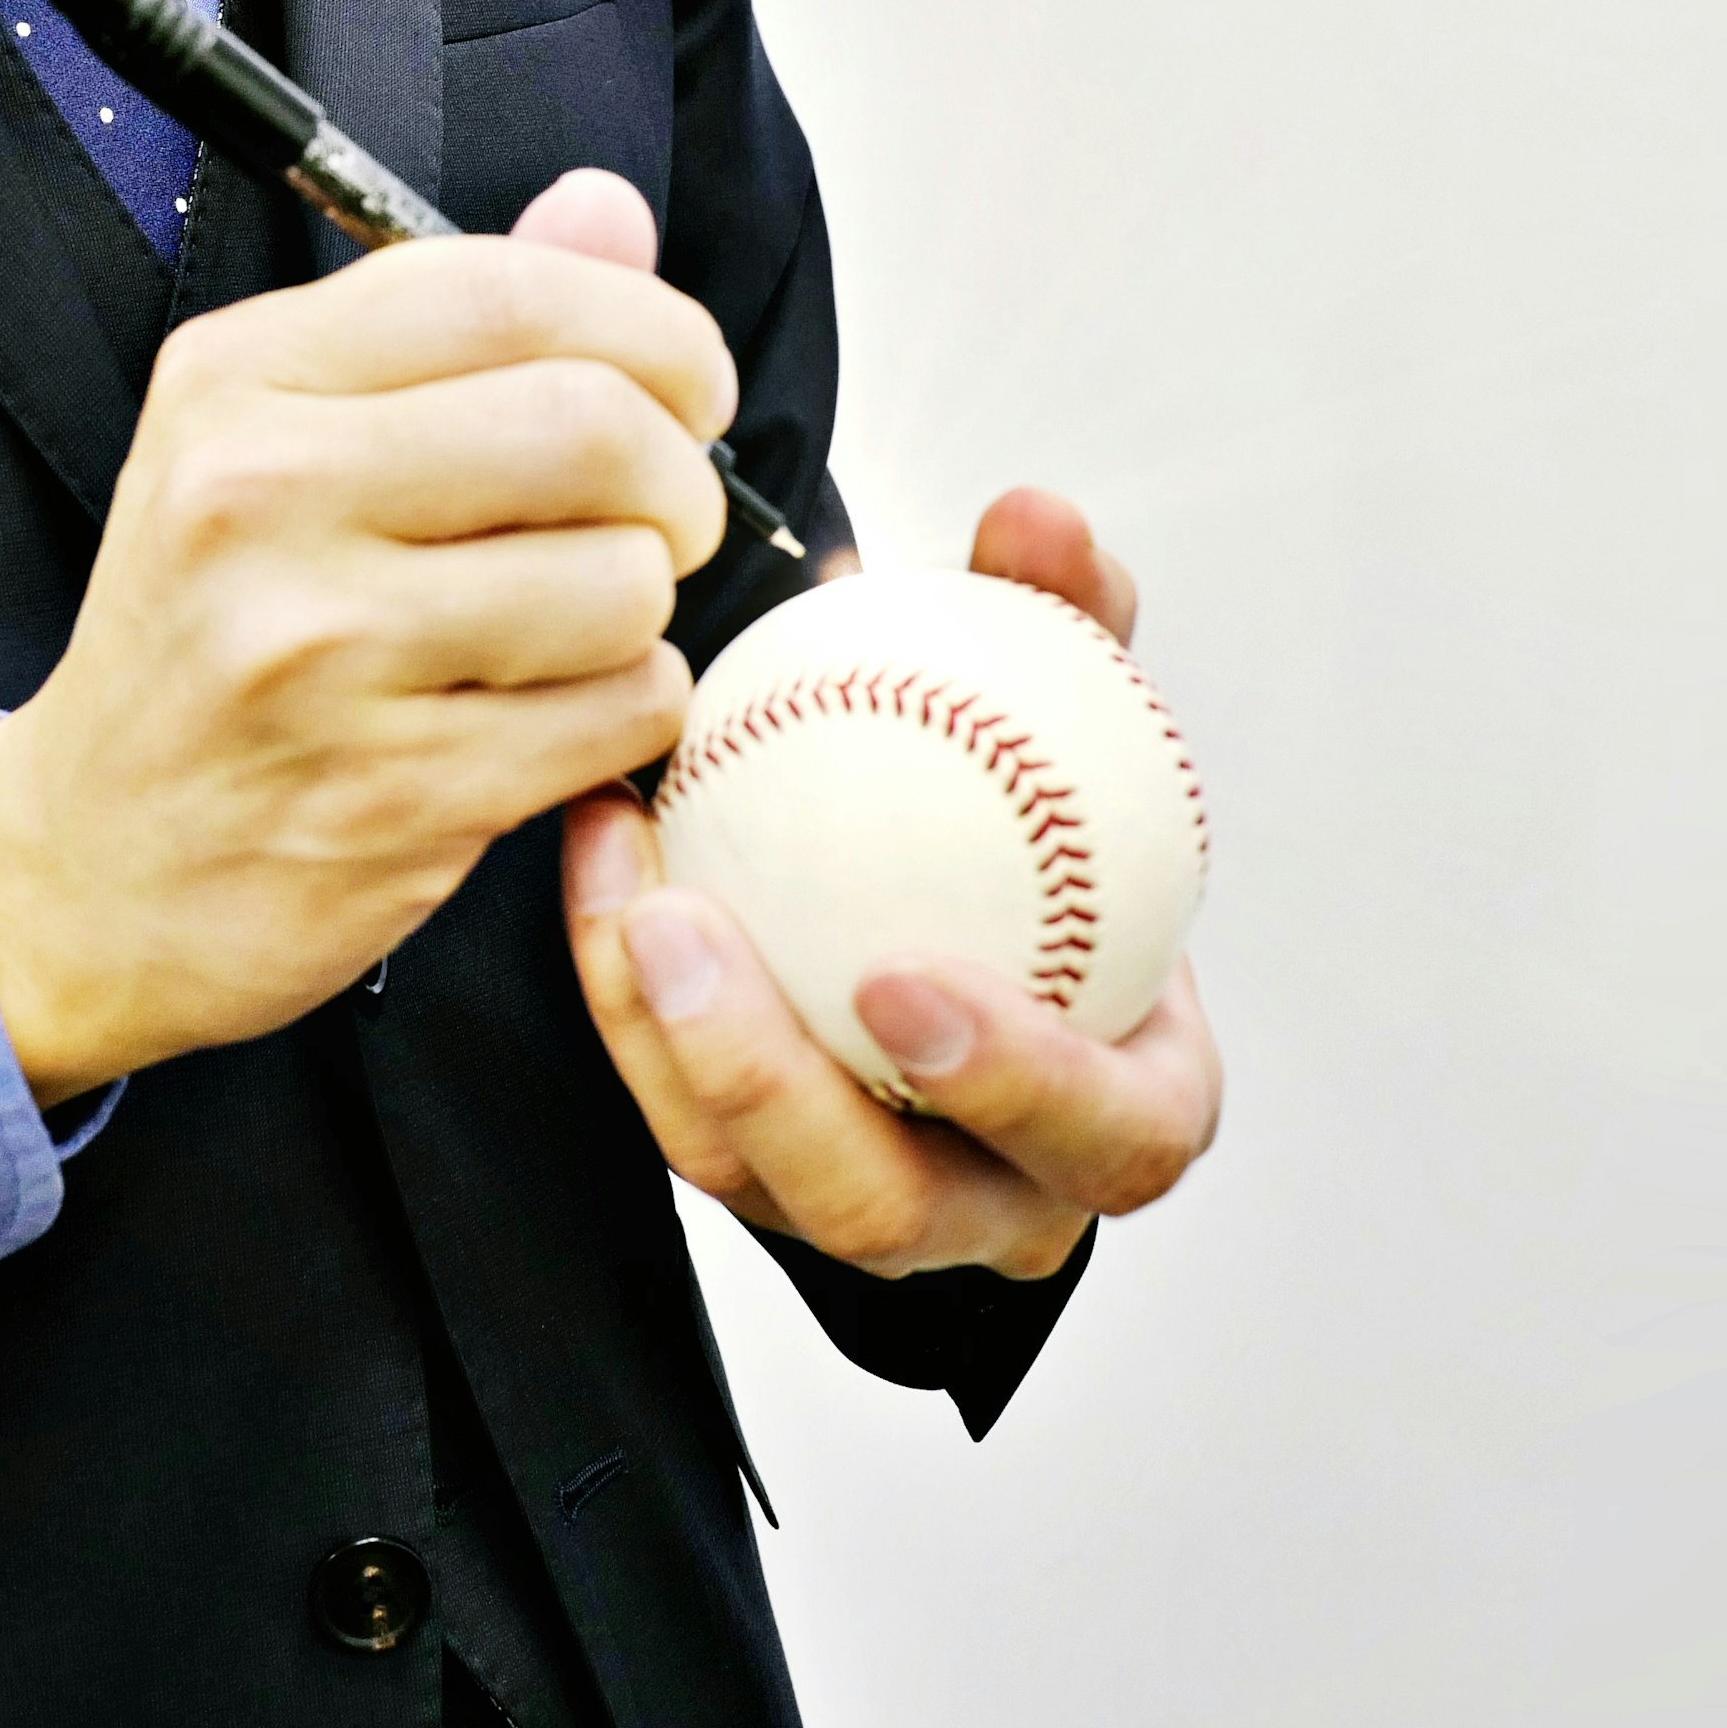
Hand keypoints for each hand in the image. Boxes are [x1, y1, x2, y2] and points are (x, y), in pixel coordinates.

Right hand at [0, 173, 731, 1100]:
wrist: (90, 866)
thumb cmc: (211, 640)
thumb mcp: (278, 444)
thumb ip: (454, 323)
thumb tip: (607, 206)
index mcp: (237, 383)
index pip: (506, 294)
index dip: (652, 329)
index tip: (686, 386)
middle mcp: (260, 500)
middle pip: (593, 427)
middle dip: (677, 478)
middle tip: (666, 519)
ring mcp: (319, 656)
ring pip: (623, 582)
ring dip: (644, 611)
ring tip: (576, 630)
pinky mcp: (389, 793)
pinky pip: (619, 712)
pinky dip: (628, 711)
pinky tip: (553, 716)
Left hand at [561, 489, 1221, 1278]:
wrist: (996, 924)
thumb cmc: (1066, 839)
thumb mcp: (1088, 732)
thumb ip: (1073, 629)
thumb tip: (1037, 517)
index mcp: (1128, 1112)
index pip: (1100, 1131)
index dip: (1011, 1076)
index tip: (905, 974)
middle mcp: (997, 1199)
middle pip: (884, 1209)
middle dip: (773, 1087)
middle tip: (683, 927)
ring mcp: (865, 1210)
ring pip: (747, 1177)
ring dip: (665, 1037)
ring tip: (621, 883)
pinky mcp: (757, 1180)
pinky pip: (674, 1108)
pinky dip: (624, 991)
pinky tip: (598, 843)